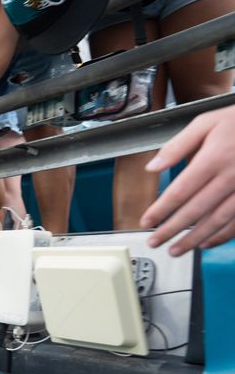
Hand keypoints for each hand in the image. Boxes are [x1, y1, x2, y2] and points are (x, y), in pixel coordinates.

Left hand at [141, 104, 234, 256]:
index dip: (161, 210)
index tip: (147, 222)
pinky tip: (206, 243)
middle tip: (154, 242)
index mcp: (214, 158)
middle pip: (196, 210)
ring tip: (176, 250)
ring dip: (194, 239)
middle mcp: (231, 176)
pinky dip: (222, 236)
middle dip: (172, 230)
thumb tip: (152, 166)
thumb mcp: (205, 122)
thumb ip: (177, 146)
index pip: (180, 191)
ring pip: (217, 221)